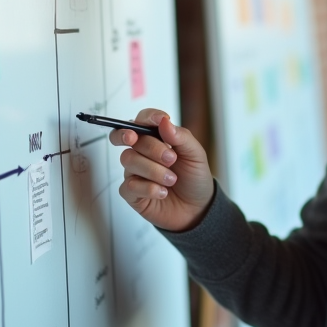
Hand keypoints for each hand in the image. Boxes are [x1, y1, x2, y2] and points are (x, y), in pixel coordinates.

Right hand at [112, 109, 214, 231]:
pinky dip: (148, 188)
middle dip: (152, 147)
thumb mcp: (196, 155)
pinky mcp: (131, 192)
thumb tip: (164, 121)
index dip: (147, 117)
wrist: (197, 209)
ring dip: (154, 170)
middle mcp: (141, 152)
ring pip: (129, 160)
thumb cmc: (194, 178)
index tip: (160, 120)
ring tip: (172, 180)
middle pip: (131, 138)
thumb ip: (180, 136)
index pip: (142, 120)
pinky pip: (129, 185)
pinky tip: (162, 192)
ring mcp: (134, 171)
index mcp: (156, 139)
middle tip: (171, 158)